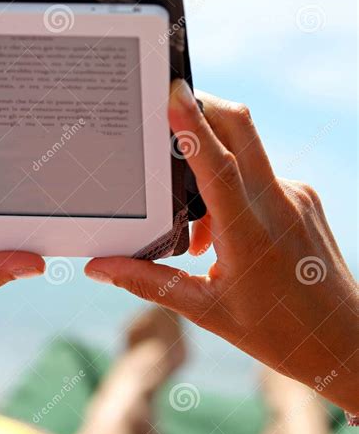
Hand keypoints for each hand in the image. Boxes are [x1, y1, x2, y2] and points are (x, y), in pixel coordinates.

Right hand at [86, 81, 357, 412]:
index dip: (193, 126)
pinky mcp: (304, 198)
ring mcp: (296, 196)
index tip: (173, 92)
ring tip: (196, 234)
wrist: (343, 341)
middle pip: (241, 128)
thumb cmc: (277, 334)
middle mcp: (278, 204)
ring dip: (212, 166)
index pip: (220, 166)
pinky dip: (233, 190)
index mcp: (250, 235)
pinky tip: (223, 236)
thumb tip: (99, 268)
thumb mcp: (207, 312)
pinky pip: (260, 175)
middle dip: (204, 108)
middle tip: (168, 112)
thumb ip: (150, 283)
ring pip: (246, 153)